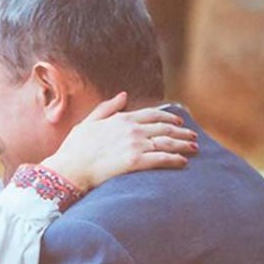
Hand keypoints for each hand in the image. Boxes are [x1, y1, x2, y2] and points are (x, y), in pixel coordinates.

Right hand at [41, 92, 198, 191]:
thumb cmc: (74, 148)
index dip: (169, 118)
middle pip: (165, 128)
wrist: (69, 168)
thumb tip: (123, 95)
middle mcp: (132, 130)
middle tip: (193, 136)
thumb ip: (107, 108)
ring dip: (183, 144)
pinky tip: (183, 162)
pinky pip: (161, 159)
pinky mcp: (135, 162)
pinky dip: (175, 159)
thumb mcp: (88, 122)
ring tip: (194, 148)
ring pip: (167, 142)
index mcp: (122, 119)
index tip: (179, 122)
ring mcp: (135, 145)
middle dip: (182, 132)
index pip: (152, 115)